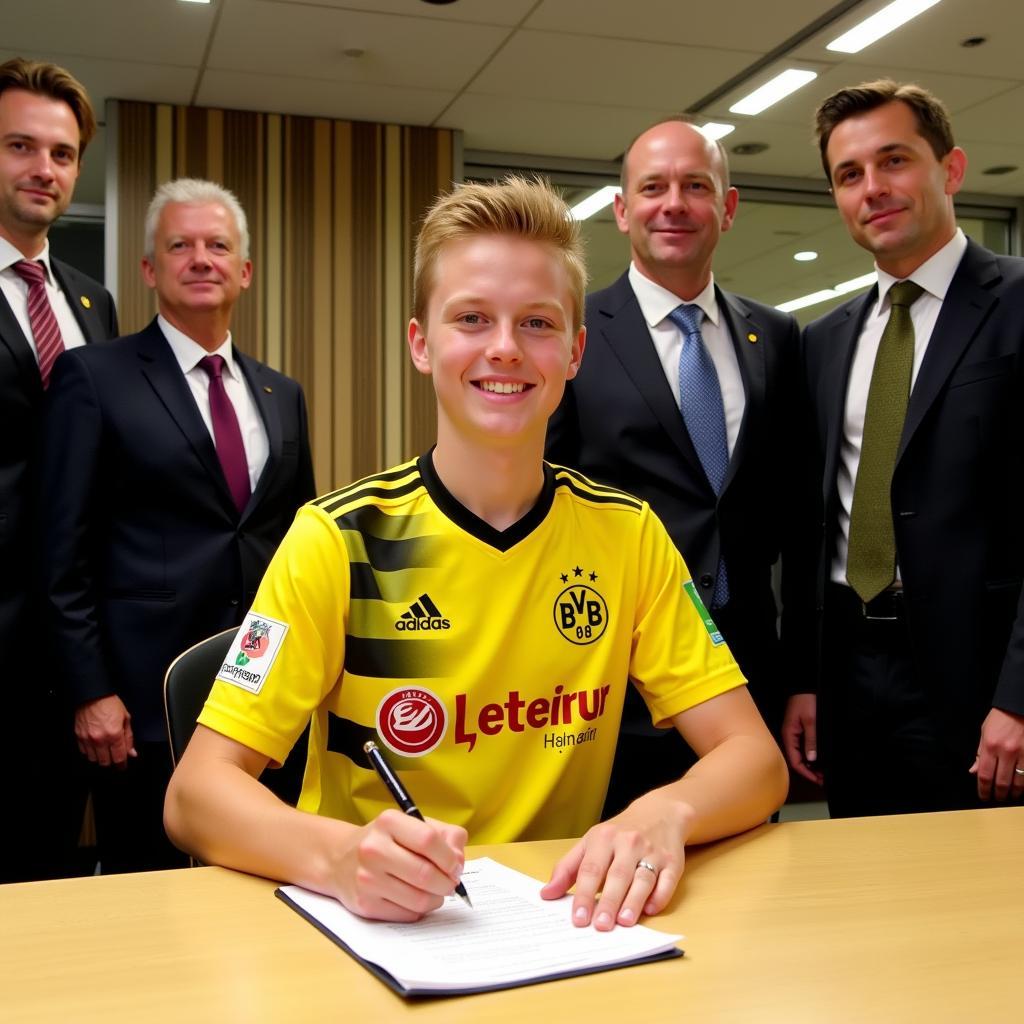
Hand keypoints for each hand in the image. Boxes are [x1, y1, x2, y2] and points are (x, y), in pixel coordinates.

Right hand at [74, 695, 135, 767]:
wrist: (93, 694)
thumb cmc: (110, 703)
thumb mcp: (126, 718)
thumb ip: (129, 738)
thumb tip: (132, 753)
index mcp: (114, 734)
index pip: (119, 758)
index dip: (122, 764)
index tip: (123, 765)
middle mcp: (100, 739)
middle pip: (106, 762)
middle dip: (112, 761)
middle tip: (115, 756)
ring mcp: (88, 739)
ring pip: (94, 759)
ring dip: (100, 758)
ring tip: (105, 750)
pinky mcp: (79, 737)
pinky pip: (84, 752)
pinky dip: (90, 752)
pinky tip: (95, 746)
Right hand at [331, 809, 466, 921]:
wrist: (339, 859)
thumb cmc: (385, 841)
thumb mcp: (411, 825)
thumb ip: (444, 835)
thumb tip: (459, 860)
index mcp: (388, 823)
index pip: (428, 840)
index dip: (449, 857)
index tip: (456, 865)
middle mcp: (374, 849)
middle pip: (425, 873)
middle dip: (447, 882)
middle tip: (451, 883)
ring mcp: (367, 879)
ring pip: (418, 899)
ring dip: (436, 899)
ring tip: (437, 892)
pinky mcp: (365, 904)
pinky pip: (406, 914)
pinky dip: (420, 910)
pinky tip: (417, 899)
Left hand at [540, 792, 689, 929]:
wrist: (660, 813)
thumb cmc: (618, 834)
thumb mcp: (590, 843)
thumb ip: (567, 868)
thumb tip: (546, 894)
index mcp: (603, 838)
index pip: (591, 869)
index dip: (583, 894)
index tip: (578, 918)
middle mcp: (628, 843)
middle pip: (617, 875)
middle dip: (608, 901)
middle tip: (600, 926)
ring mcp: (652, 852)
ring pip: (642, 879)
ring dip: (633, 901)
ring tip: (623, 922)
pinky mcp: (672, 862)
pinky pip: (667, 880)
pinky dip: (660, 896)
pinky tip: (650, 909)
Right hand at [782, 693, 822, 784]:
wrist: (805, 686)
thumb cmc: (806, 701)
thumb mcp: (811, 721)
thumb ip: (811, 740)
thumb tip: (811, 759)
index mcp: (789, 735)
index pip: (794, 760)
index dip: (806, 772)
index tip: (817, 779)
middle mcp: (789, 736)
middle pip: (796, 759)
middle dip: (809, 770)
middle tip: (823, 778)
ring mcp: (794, 733)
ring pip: (800, 754)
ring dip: (810, 764)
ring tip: (823, 771)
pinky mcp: (799, 730)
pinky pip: (803, 747)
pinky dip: (811, 755)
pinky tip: (819, 758)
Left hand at [970, 708, 1023, 800]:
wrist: (1018, 707)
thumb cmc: (1000, 719)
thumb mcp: (984, 733)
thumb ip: (980, 754)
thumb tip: (974, 771)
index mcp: (990, 746)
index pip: (985, 775)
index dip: (984, 790)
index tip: (984, 796)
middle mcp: (1006, 752)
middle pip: (1002, 782)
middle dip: (999, 794)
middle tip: (997, 798)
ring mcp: (1023, 754)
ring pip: (1018, 782)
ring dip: (1013, 793)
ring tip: (1010, 796)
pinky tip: (1020, 787)